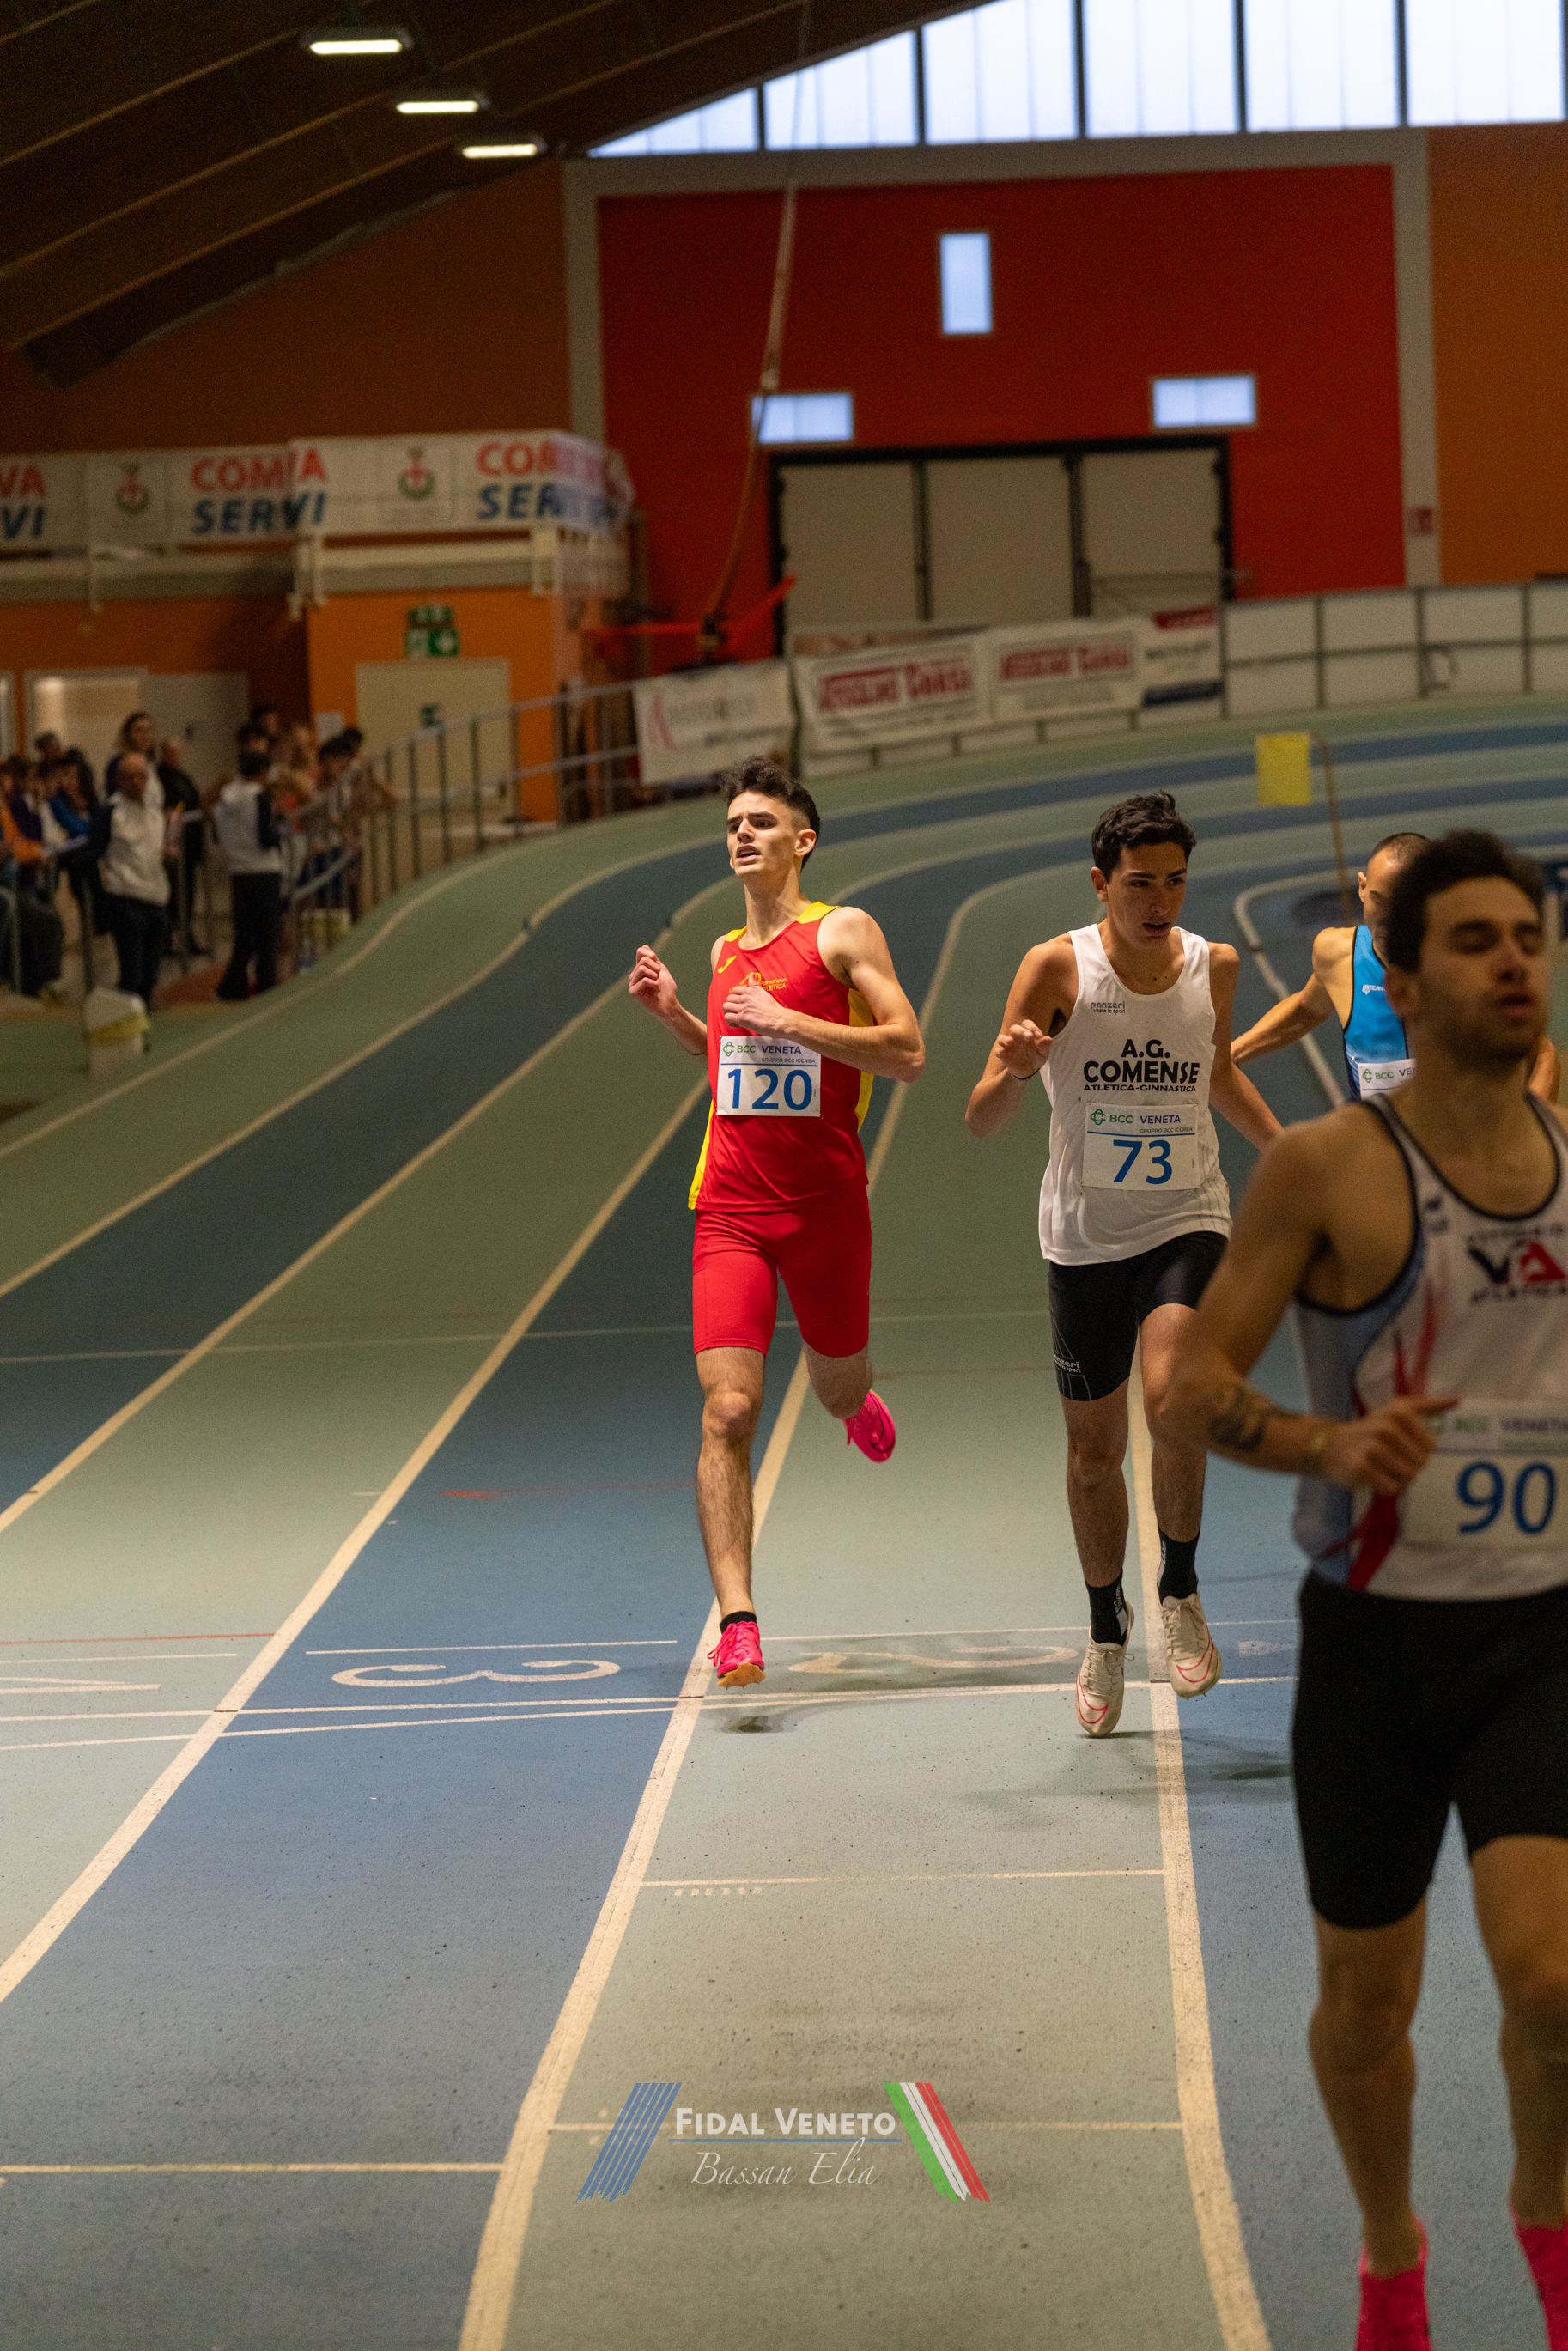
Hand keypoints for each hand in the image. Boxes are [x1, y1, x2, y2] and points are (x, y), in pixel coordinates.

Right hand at [629, 944, 677, 1018]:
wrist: (670, 1005)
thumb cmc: (666, 989)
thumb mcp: (661, 970)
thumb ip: (653, 959)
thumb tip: (643, 946)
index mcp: (640, 970)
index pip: (641, 952)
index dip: (652, 955)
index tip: (659, 966)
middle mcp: (634, 976)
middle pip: (643, 960)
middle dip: (656, 967)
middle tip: (659, 977)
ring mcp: (632, 984)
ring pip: (641, 969)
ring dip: (654, 974)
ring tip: (657, 982)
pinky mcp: (634, 993)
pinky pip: (643, 980)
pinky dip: (653, 983)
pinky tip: (656, 988)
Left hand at [723, 980, 789, 1036]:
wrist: (779, 1020)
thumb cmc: (773, 1008)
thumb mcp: (764, 993)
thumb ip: (755, 985)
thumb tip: (752, 974)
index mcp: (750, 992)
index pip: (735, 990)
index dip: (735, 997)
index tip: (739, 1004)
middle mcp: (745, 998)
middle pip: (729, 998)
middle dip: (731, 1006)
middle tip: (736, 1012)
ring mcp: (743, 1008)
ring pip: (725, 1007)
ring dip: (728, 1013)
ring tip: (735, 1018)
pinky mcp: (742, 1018)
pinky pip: (727, 1017)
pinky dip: (729, 1022)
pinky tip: (736, 1025)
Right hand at [996, 1019, 1050, 1079]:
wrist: (1028, 1070)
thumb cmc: (1036, 1056)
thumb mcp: (1043, 1053)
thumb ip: (1045, 1046)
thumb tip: (1048, 1039)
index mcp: (1026, 1032)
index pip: (1027, 1024)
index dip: (1032, 1027)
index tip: (1039, 1035)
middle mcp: (1016, 1037)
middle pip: (1014, 1028)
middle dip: (1020, 1031)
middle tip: (1029, 1036)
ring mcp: (1008, 1045)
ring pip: (1001, 1038)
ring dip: (1005, 1039)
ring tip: (1010, 1041)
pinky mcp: (1003, 1055)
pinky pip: (998, 1051)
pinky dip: (999, 1051)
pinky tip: (1002, 1053)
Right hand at [1321, 1396, 1459, 1493]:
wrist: (1329, 1445)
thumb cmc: (1369, 1429)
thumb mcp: (1396, 1410)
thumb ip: (1428, 1406)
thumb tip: (1457, 1400)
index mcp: (1399, 1412)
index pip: (1431, 1446)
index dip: (1420, 1452)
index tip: (1402, 1446)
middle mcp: (1387, 1427)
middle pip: (1421, 1463)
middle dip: (1409, 1467)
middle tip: (1389, 1459)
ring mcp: (1373, 1448)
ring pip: (1408, 1477)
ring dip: (1398, 1478)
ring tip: (1382, 1468)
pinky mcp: (1362, 1467)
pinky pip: (1391, 1488)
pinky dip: (1385, 1487)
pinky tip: (1373, 1477)